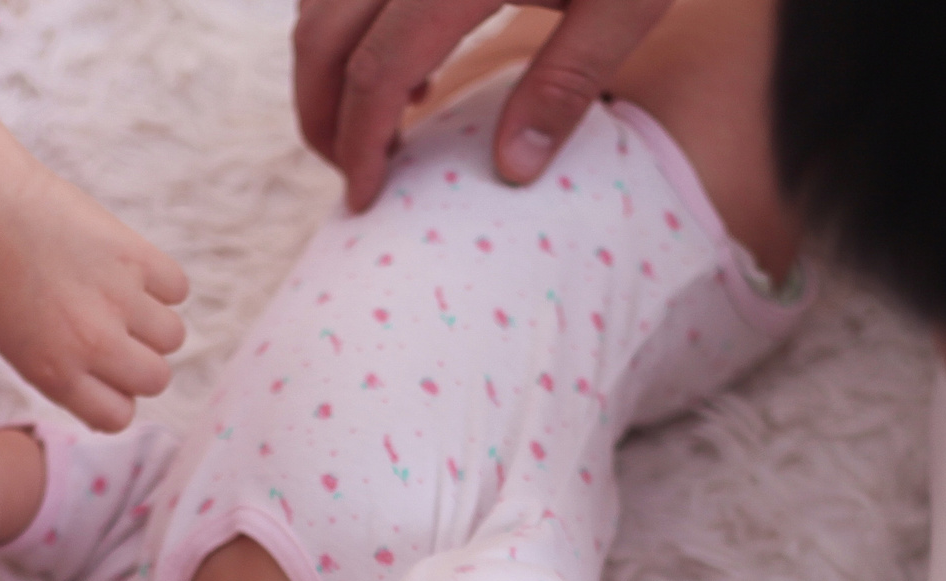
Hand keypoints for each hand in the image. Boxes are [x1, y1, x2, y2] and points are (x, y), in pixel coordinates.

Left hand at [0, 100, 189, 432]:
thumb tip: (115, 399)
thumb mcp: (15, 347)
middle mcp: (92, 343)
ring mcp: (118, 299)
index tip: (105, 374)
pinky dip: (162, 283)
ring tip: (125, 300)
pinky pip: (177, 289)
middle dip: (142, 363)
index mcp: (57, 373)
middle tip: (120, 335)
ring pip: (173, 337)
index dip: (117, 397)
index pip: (120, 417)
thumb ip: (63, 378)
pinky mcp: (135, 256)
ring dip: (154, 324)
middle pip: (156, 379)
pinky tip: (132, 271)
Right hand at [294, 0, 673, 212]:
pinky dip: (348, 25)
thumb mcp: (626, 4)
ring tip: (385, 128)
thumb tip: (512, 169)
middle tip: (354, 173)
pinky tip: (411, 67)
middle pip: (321, 35)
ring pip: (319, 1)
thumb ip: (568, 82)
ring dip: (331, 69)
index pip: (376, 69)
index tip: (366, 196)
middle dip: (322, 115)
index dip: (359, 142)